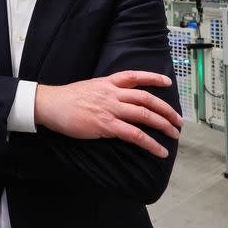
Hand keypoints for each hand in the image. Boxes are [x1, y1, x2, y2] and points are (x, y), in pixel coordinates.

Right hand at [34, 71, 182, 157]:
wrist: (49, 104)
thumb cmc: (65, 99)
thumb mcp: (87, 88)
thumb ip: (104, 93)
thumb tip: (115, 101)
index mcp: (107, 83)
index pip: (134, 76)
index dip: (153, 78)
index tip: (167, 82)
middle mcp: (112, 94)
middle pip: (146, 99)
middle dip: (166, 109)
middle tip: (178, 120)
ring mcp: (110, 109)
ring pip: (145, 115)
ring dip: (163, 125)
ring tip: (174, 134)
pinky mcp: (106, 125)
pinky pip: (135, 134)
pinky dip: (151, 143)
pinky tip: (160, 150)